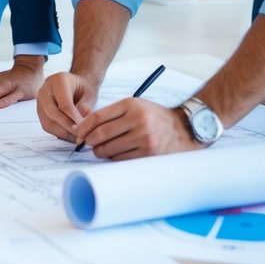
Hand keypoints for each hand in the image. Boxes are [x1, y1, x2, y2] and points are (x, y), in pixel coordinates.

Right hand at [36, 72, 99, 141]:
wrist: (75, 85)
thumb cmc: (83, 89)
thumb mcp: (90, 93)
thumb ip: (86, 106)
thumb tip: (81, 122)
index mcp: (59, 81)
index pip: (65, 104)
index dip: (74, 119)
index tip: (85, 129)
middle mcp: (45, 90)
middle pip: (52, 113)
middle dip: (67, 127)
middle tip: (80, 136)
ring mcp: (40, 100)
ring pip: (47, 121)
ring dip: (63, 132)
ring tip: (76, 138)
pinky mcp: (39, 111)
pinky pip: (46, 125)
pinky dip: (58, 133)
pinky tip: (70, 135)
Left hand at [74, 99, 199, 159]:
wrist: (186, 128)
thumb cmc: (155, 117)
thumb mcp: (136, 105)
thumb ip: (113, 113)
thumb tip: (85, 126)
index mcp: (131, 104)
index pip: (97, 116)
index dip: (83, 127)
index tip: (79, 134)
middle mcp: (137, 119)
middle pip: (100, 134)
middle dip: (89, 141)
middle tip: (86, 144)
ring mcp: (144, 137)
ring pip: (109, 149)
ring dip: (100, 152)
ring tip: (101, 150)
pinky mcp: (149, 153)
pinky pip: (121, 159)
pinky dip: (113, 158)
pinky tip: (114, 154)